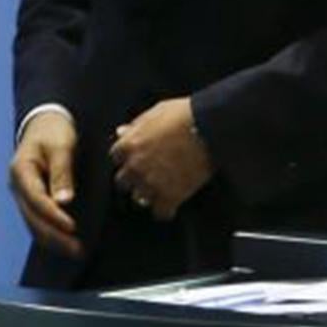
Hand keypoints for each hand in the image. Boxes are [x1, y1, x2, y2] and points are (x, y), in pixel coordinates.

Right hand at [9, 109, 81, 255]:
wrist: (43, 124)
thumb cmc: (53, 132)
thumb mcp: (60, 146)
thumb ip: (62, 173)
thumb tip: (65, 201)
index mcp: (21, 171)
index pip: (36, 199)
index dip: (53, 216)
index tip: (72, 228)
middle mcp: (18, 186)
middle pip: (32, 218)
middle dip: (54, 236)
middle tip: (77, 249)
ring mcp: (22, 194)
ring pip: (33, 224)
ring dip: (53, 240)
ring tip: (75, 251)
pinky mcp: (31, 199)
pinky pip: (38, 221)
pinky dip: (51, 233)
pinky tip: (66, 242)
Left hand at [111, 97, 212, 220]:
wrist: (209, 128)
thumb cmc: (183, 116)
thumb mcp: (154, 113)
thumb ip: (136, 126)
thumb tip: (122, 132)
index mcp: (128, 145)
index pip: (116, 157)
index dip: (128, 157)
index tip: (136, 158)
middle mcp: (135, 167)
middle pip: (123, 181)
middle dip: (133, 179)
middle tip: (147, 176)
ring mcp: (151, 183)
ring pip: (139, 198)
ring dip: (148, 195)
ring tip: (160, 191)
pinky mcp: (171, 196)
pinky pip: (161, 212)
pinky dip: (166, 211)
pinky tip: (171, 206)